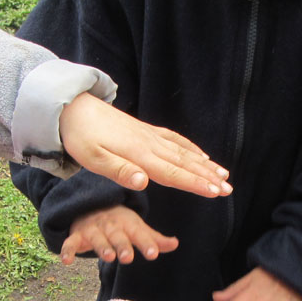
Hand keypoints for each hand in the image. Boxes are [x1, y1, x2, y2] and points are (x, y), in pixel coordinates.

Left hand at [59, 93, 231, 197]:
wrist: (72, 108)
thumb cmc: (80, 137)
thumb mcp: (92, 159)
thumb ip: (119, 171)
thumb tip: (143, 182)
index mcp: (138, 155)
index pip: (172, 173)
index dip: (195, 184)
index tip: (215, 192)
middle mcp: (150, 144)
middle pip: (184, 163)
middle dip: (207, 177)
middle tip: (228, 189)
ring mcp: (150, 135)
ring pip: (184, 152)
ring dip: (205, 164)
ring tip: (224, 175)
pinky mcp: (147, 130)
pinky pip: (175, 140)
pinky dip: (192, 148)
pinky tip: (202, 155)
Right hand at [61, 205, 178, 264]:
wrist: (91, 206)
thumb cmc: (120, 222)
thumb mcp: (137, 228)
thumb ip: (154, 239)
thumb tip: (175, 244)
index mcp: (128, 224)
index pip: (139, 234)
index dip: (146, 244)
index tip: (153, 253)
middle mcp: (111, 226)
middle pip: (118, 237)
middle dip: (123, 246)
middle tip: (128, 257)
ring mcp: (93, 231)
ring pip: (97, 239)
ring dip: (102, 247)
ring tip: (107, 257)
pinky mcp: (77, 236)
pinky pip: (71, 243)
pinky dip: (67, 251)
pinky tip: (67, 261)